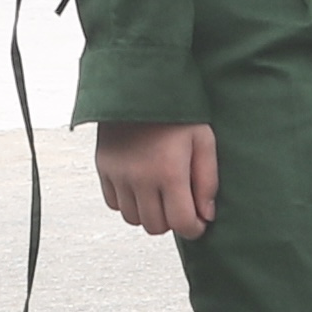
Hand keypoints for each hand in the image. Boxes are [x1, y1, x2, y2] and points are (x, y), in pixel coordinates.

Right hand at [95, 120, 216, 240]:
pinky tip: (140, 187)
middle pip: (155, 226)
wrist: (139, 83)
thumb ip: (207, 181)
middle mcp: (140, 178)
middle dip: (172, 221)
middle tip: (180, 205)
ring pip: (133, 219)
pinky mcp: (103, 168)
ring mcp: (118, 175)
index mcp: (169, 172)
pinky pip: (113, 203)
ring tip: (160, 195)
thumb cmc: (176, 110)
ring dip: (149, 213)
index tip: (198, 221)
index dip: (194, 228)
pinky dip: (128, 202)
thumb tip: (206, 214)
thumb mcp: (203, 140)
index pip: (181, 223)